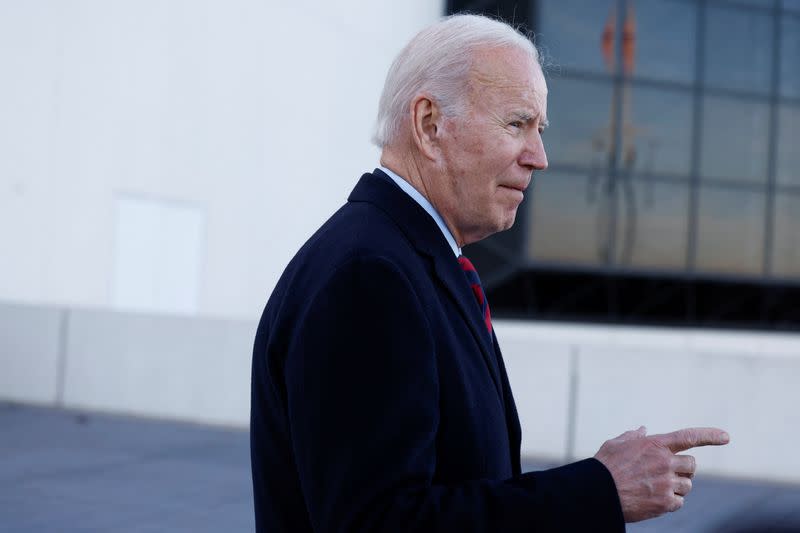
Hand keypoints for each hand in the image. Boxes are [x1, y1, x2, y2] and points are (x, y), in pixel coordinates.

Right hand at [594, 426, 729, 522]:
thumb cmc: (604, 466)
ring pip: (687, 485)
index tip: (726, 437)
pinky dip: (671, 501)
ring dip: (678, 486)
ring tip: (657, 487)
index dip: (709, 436)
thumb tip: (643, 430)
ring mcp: (666, 483)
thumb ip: (633, 437)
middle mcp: (664, 462)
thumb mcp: (616, 444)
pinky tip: (655, 499)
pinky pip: (680, 501)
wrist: (599, 492)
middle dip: (684, 469)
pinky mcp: (665, 502)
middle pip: (691, 465)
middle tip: (669, 473)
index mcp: (655, 445)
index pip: (688, 437)